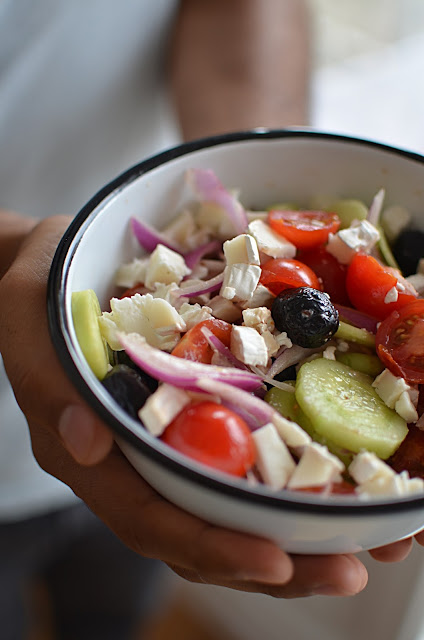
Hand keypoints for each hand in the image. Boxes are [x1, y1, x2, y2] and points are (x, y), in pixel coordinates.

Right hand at [0, 216, 368, 597]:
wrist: (57, 265)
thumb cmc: (41, 289)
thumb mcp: (28, 313)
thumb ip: (49, 382)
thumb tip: (88, 444)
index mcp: (88, 452)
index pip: (149, 519)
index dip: (211, 547)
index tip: (276, 559)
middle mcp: (130, 463)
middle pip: (199, 536)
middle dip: (273, 564)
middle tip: (345, 568)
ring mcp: (163, 446)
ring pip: (225, 513)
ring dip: (292, 537)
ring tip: (359, 544)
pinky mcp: (192, 420)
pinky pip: (239, 465)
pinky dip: (287, 484)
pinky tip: (333, 486)